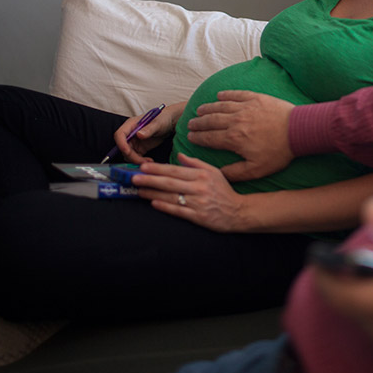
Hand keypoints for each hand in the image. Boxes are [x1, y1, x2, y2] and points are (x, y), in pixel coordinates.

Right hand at [114, 102, 184, 163]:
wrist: (169, 124)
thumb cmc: (163, 119)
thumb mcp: (157, 124)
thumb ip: (149, 129)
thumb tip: (139, 134)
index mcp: (131, 125)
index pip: (120, 134)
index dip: (121, 144)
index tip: (127, 151)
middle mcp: (130, 134)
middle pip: (123, 147)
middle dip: (131, 156)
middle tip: (142, 161)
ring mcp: (134, 142)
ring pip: (128, 154)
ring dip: (136, 160)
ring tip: (149, 161)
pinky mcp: (139, 149)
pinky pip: (135, 157)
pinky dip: (140, 161)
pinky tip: (150, 161)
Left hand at [133, 153, 255, 231]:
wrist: (238, 212)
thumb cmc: (224, 191)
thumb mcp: (213, 172)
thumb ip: (195, 163)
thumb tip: (179, 155)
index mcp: (202, 175)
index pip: (175, 170)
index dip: (158, 168)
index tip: (143, 167)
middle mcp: (199, 188)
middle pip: (170, 182)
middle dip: (150, 179)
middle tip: (134, 177)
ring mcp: (198, 203)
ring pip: (171, 196)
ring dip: (153, 193)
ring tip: (139, 190)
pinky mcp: (198, 216)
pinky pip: (178, 210)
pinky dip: (165, 206)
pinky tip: (154, 203)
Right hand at [186, 90, 294, 180]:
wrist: (298, 131)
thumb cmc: (279, 152)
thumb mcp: (257, 170)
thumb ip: (235, 173)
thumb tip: (219, 174)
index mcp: (234, 139)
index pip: (209, 138)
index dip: (197, 137)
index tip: (189, 137)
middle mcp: (236, 121)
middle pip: (211, 121)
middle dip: (198, 122)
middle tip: (190, 123)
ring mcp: (245, 107)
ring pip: (220, 106)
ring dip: (208, 108)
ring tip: (200, 110)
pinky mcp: (256, 98)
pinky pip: (236, 94)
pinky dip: (226, 95)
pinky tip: (219, 95)